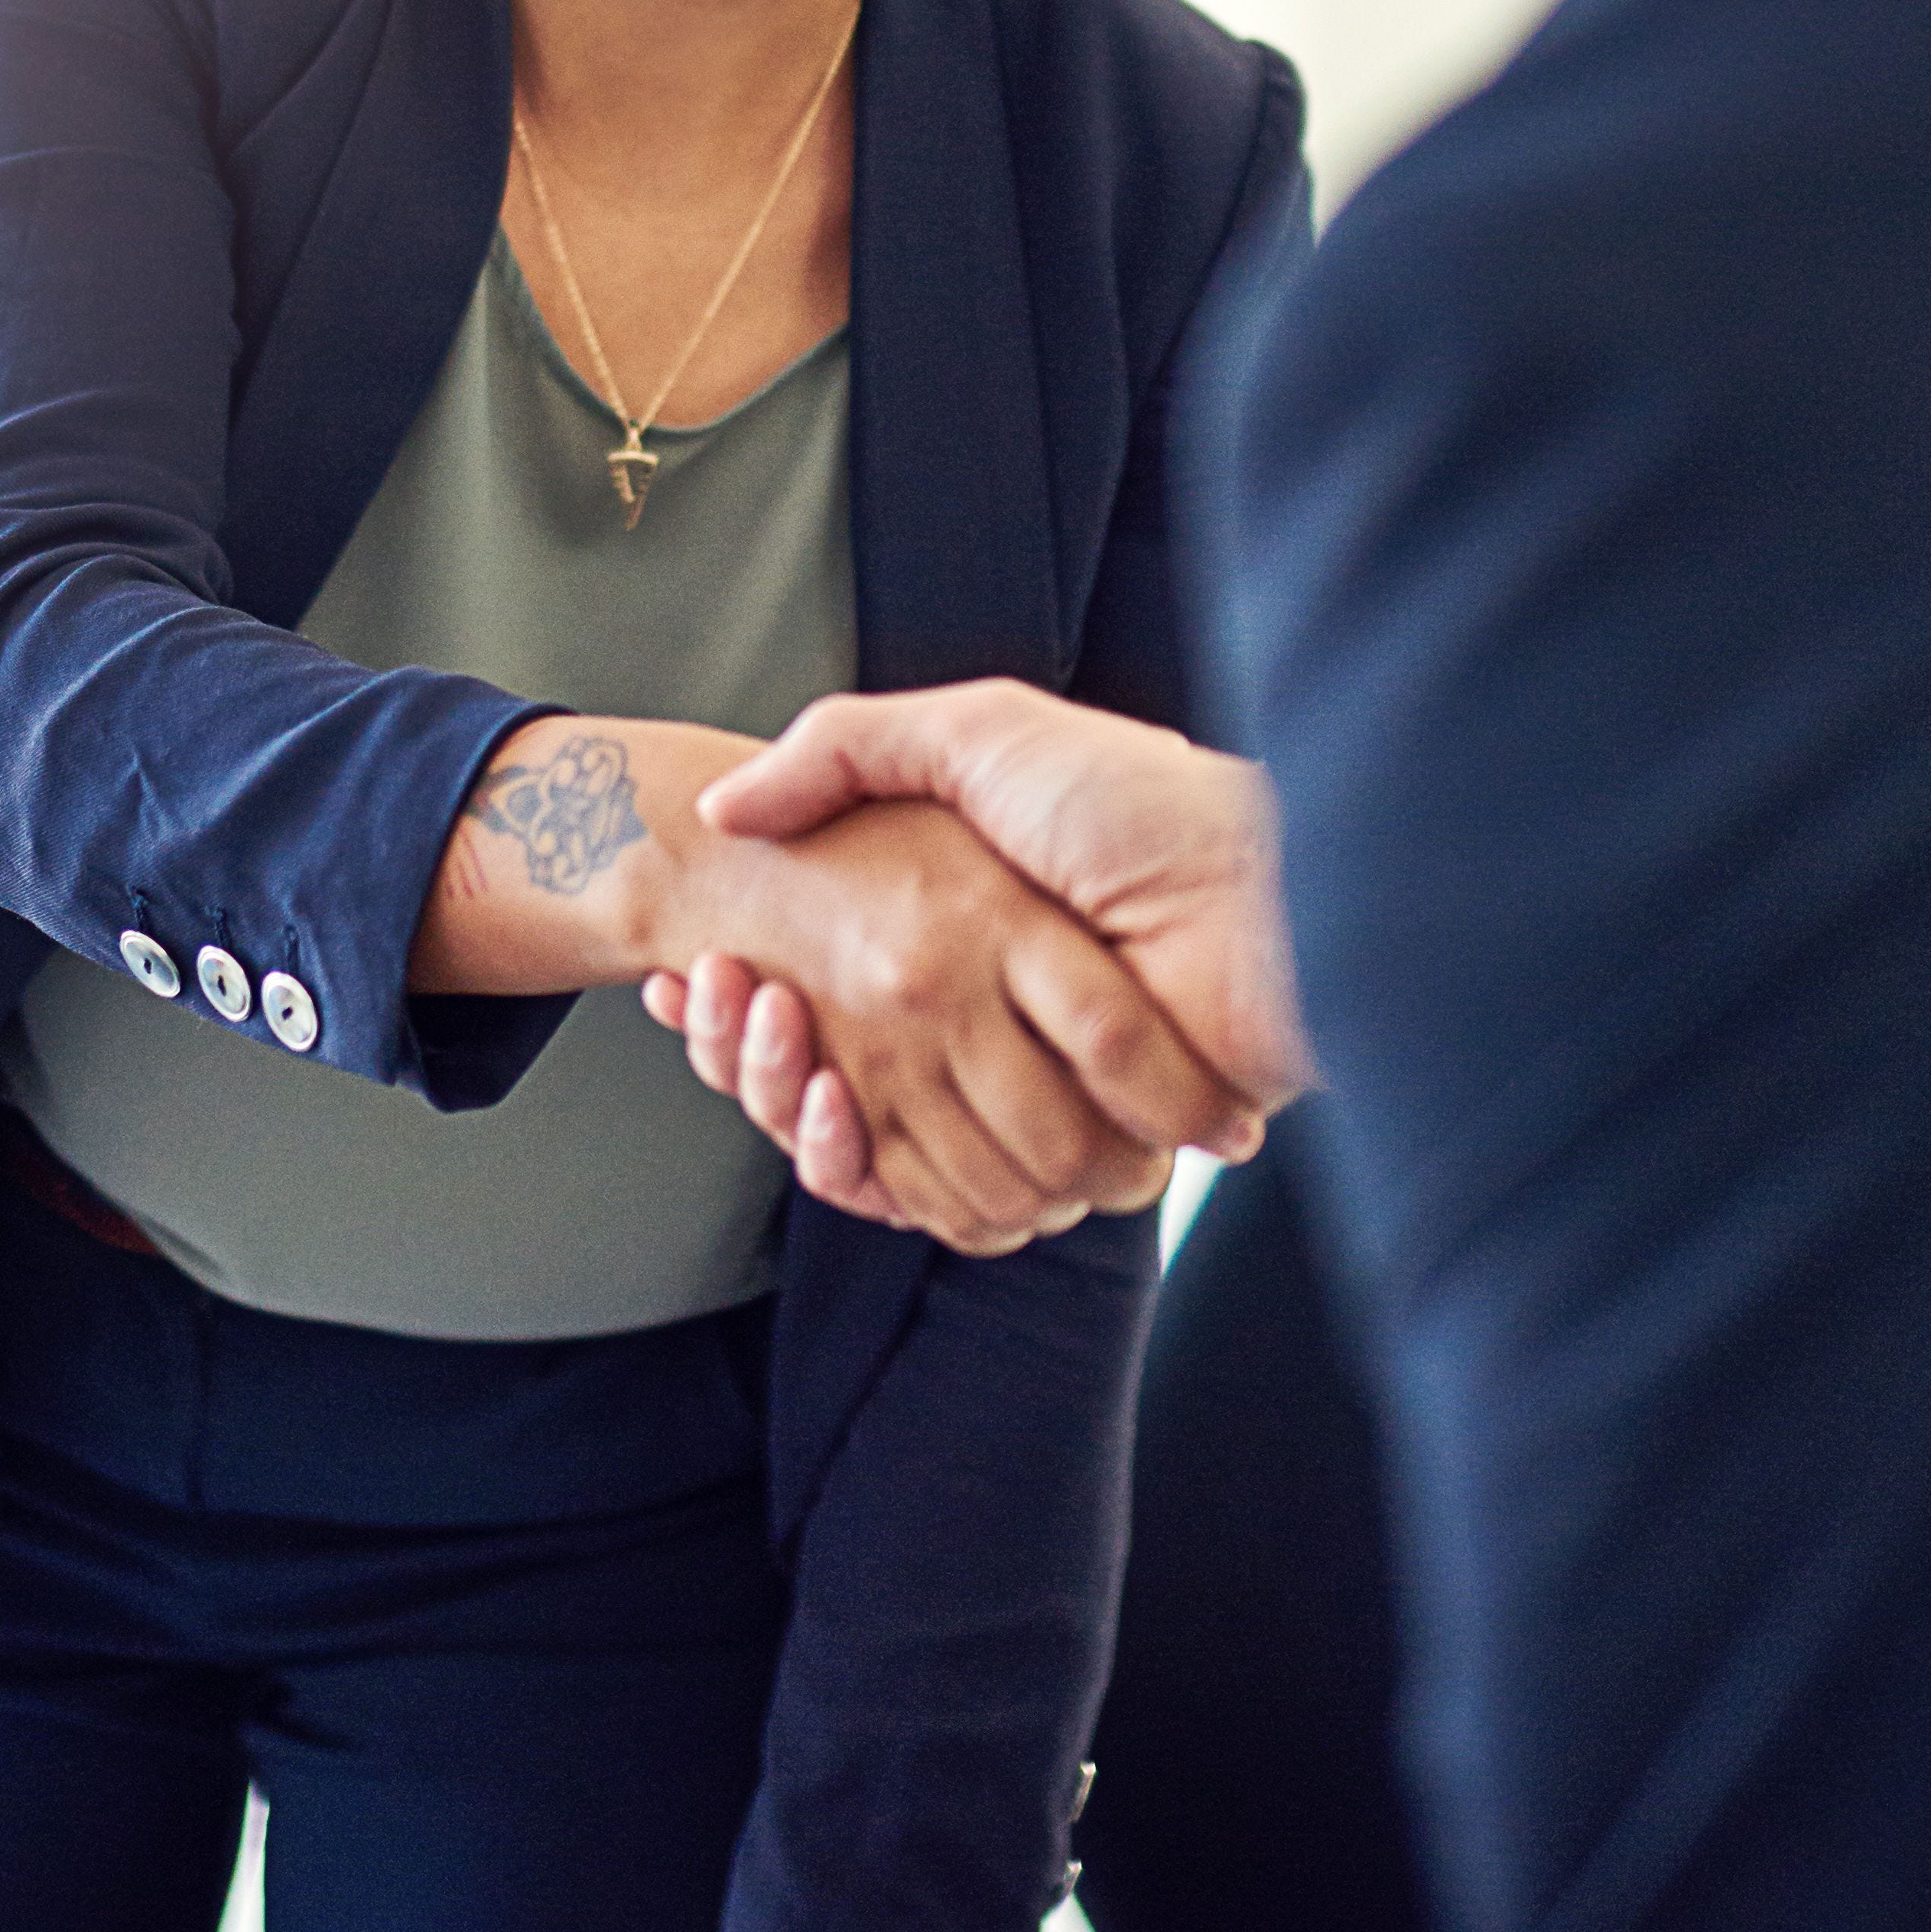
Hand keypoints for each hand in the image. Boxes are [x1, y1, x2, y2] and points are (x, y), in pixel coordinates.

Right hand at [407, 711, 1223, 1252]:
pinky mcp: (1057, 1156)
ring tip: (733, 1027)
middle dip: (738, 1042)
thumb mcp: (977, 736)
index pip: (819, 997)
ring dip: (776, 1091)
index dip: (741, 997)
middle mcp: (987, 1025)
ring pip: (856, 1135)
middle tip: (686, 995)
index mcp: (964, 944)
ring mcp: (1023, 1095)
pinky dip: (850, 1164)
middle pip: (821, 1069)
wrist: (1251, 890)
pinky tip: (808, 1101)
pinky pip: (927, 1195)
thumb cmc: (1130, 800)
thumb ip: (849, 749)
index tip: (679, 972)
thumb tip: (727, 810)